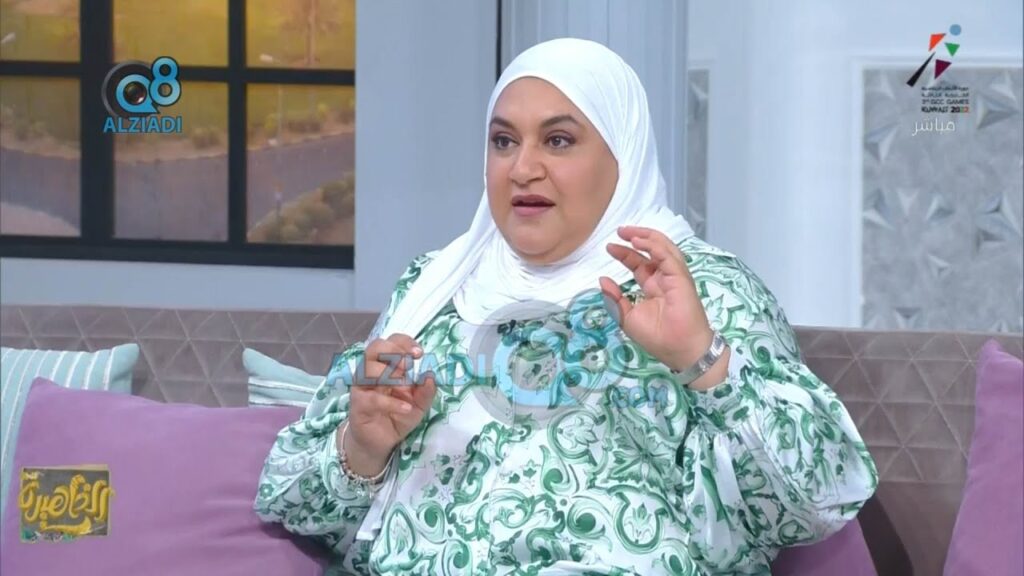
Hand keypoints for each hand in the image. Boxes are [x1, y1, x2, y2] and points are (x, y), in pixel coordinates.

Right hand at [341, 334, 435, 475]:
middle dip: (393, 352)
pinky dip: (391, 403)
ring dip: (389, 374)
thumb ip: (426, 391)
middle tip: (408, 366)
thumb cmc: (397, 416)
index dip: (404, 343)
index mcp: (387, 366)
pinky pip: (372, 399)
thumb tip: (430, 376)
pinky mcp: (358, 405)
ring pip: (368, 369)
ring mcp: (363, 387)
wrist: (380, 441)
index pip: (391, 342)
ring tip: (404, 386)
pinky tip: (405, 408)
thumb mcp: (419, 404)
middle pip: (375, 348)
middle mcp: (372, 371)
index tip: (419, 353)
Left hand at [600, 226, 728, 388]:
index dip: (625, 253)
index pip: (639, 263)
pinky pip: (668, 257)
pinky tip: (640, 242)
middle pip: (652, 251)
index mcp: (653, 286)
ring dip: (646, 237)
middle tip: (619, 231)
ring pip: (663, 248)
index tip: (610, 247)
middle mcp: (665, 278)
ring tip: (628, 232)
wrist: (679, 350)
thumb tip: (602, 280)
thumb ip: (614, 299)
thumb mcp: (627, 318)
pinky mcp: (682, 279)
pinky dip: (655, 247)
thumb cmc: (657, 337)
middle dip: (637, 237)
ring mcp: (675, 277)